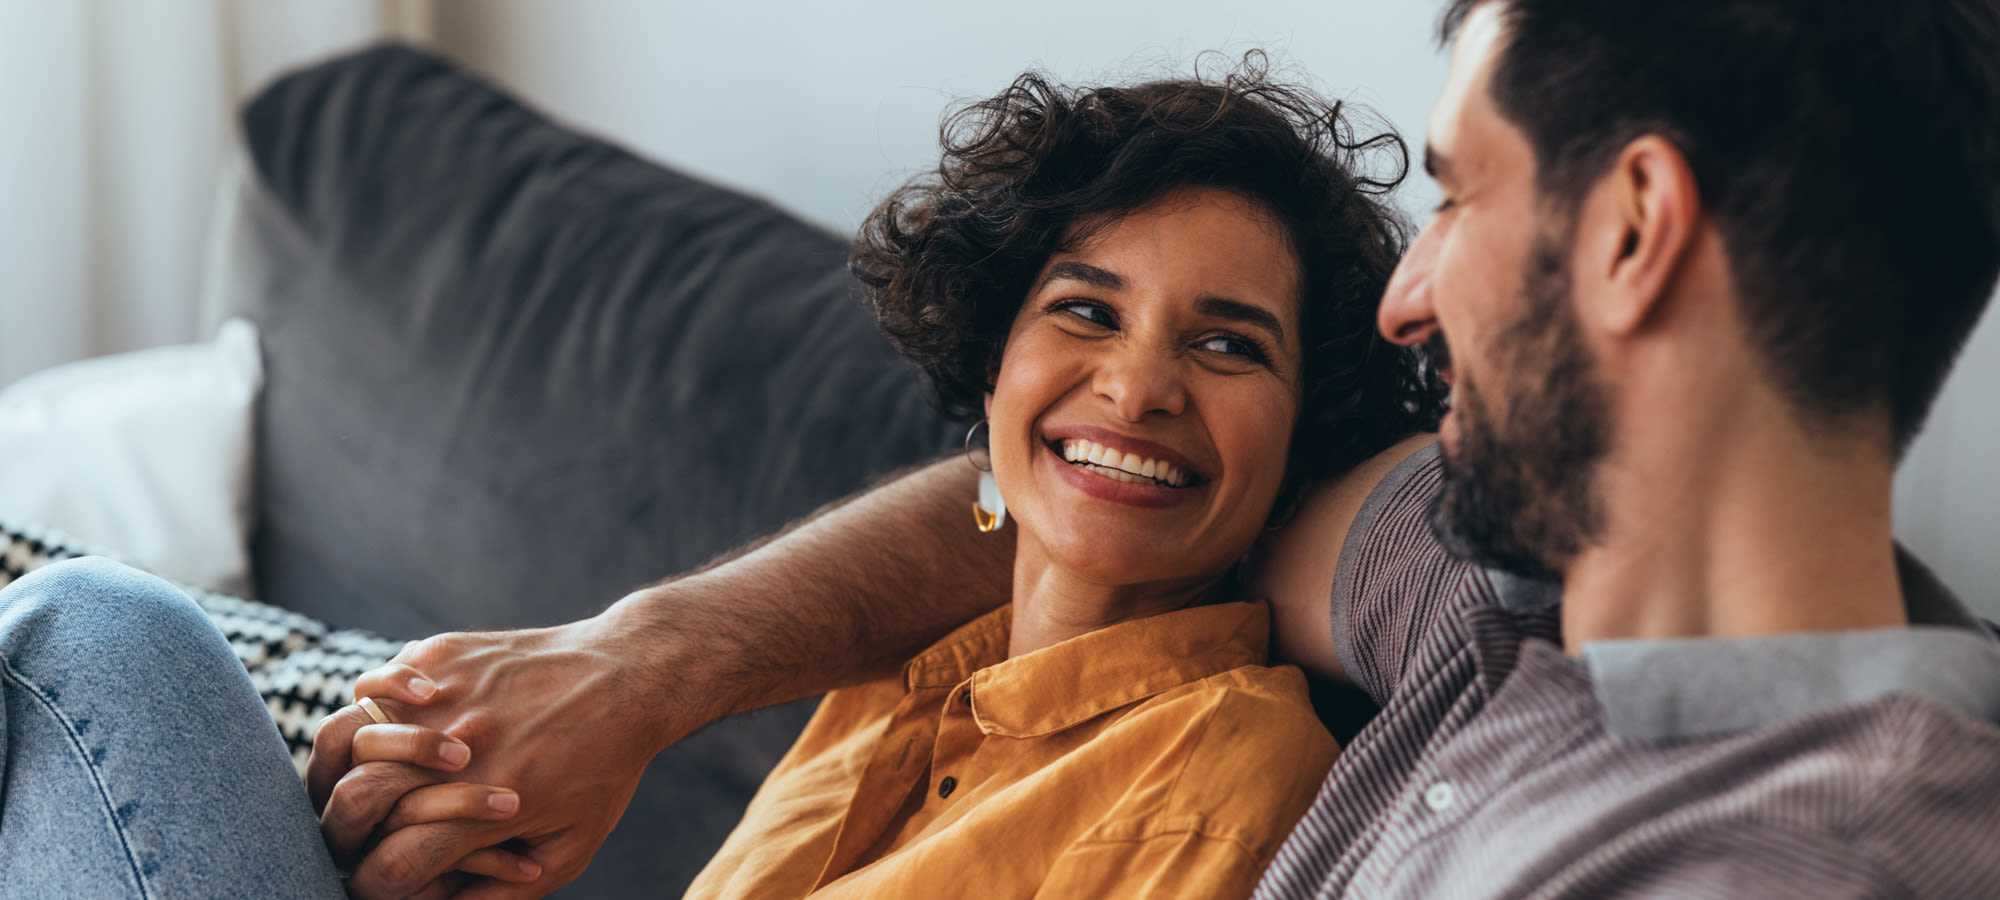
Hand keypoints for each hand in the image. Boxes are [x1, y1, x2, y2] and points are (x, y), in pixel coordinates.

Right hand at [318, 611, 694, 897]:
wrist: (629, 678)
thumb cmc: (604, 769)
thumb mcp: (569, 849)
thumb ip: (502, 893)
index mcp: (485, 810)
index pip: (385, 867)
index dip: (374, 883)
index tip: (384, 877)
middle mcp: (455, 754)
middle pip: (352, 801)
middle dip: (343, 831)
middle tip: (358, 831)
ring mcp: (443, 699)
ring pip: (344, 734)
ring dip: (342, 764)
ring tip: (363, 773)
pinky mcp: (441, 655)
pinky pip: (373, 680)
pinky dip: (370, 701)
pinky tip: (394, 713)